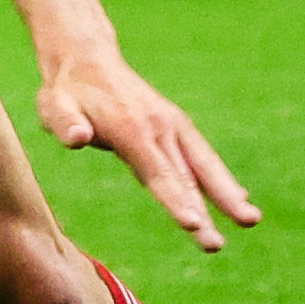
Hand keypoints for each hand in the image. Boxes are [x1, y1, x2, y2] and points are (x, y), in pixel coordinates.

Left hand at [37, 49, 261, 252]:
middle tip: (217, 244)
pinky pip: (202, 158)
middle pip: (186, 175)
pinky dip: (221, 179)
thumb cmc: (66, 91)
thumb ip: (64, 123)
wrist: (87, 59)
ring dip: (227, 195)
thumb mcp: (54, 105)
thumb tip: (76, 138)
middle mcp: (160, 127)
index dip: (174, 199)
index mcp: (132, 127)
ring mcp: (173, 126)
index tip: (191, 224)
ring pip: (203, 166)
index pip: (157, 170)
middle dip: (207, 209)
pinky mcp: (177, 128)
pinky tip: (238, 200)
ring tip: (250, 221)